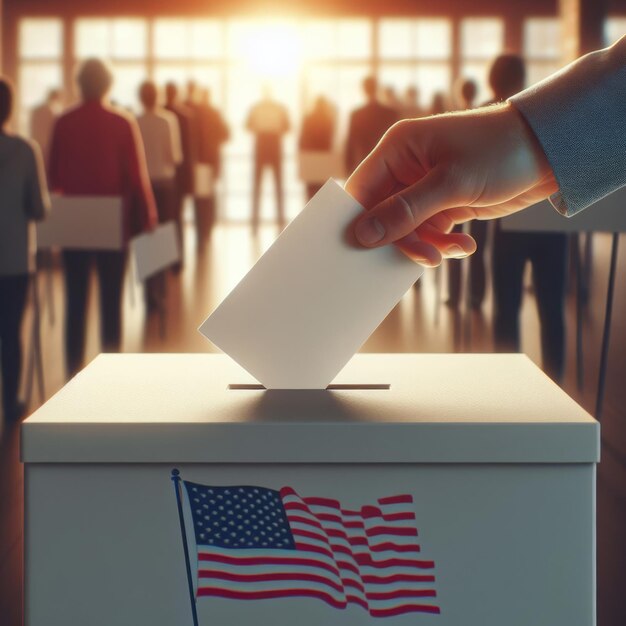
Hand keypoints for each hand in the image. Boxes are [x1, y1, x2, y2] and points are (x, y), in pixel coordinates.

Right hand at [345, 103, 557, 265]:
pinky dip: (443, 244)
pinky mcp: (443, 204)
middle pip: (382, 215)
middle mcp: (406, 168)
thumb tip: (363, 234)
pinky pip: (428, 232)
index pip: (361, 190)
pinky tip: (464, 245)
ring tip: (453, 250)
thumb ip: (405, 211)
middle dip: (402, 239)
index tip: (363, 250)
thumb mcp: (450, 184)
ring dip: (427, 245)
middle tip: (426, 257)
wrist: (548, 152)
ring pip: (406, 229)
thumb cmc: (499, 152)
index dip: (359, 220)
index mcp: (398, 149)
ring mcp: (423, 188)